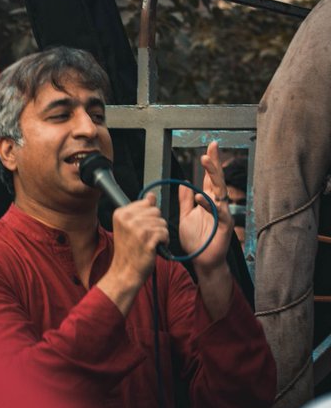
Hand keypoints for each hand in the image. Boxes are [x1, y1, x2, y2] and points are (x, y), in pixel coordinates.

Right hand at [96, 193, 167, 315]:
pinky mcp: (147, 239)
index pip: (146, 203)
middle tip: (146, 237)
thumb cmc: (128, 252)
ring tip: (150, 243)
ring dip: (160, 234)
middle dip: (156, 224)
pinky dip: (164, 241)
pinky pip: (165, 233)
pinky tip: (155, 247)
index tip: (141, 228)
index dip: (148, 216)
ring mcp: (137, 229)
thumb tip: (151, 195)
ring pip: (162, 222)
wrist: (124, 273)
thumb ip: (140, 210)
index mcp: (121, 213)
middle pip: (156, 211)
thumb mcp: (129, 227)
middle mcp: (128, 219)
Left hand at [178, 141, 233, 270]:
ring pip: (220, 191)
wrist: (201, 260)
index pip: (210, 178)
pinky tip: (200, 197)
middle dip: (215, 163)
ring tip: (206, 162)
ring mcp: (222, 214)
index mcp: (208, 201)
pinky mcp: (224, 226)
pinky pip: (219, 212)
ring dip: (213, 176)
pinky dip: (209, 205)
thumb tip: (184, 182)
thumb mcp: (185, 216)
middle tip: (211, 148)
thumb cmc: (196, 240)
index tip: (210, 146)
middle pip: (217, 180)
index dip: (210, 163)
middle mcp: (217, 204)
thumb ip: (185, 200)